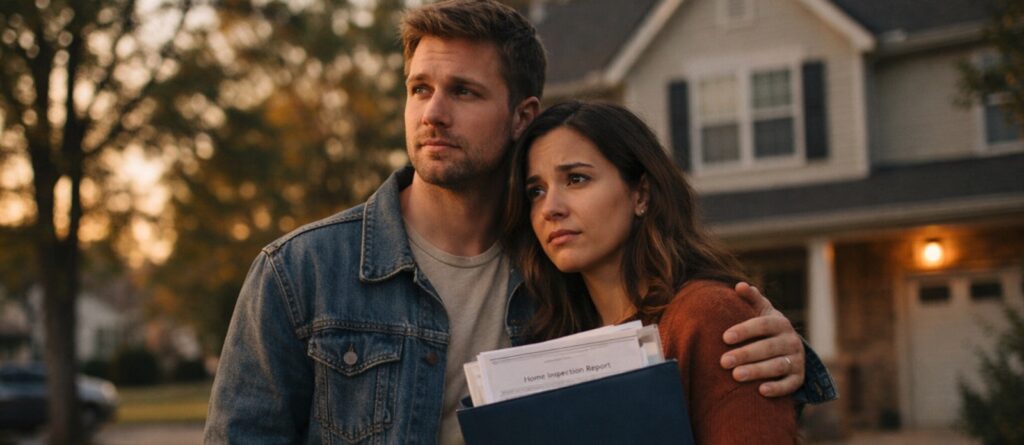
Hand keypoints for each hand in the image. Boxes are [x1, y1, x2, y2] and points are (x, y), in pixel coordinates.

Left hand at [720, 282, 804, 396]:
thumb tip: (739, 285)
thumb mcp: (761, 311)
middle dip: (745, 354)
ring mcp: (797, 360)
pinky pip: (790, 385)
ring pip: (778, 366)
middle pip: (768, 347)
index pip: (763, 325)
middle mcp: (791, 341)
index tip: (725, 338)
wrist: (788, 348)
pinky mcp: (799, 378)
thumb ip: (751, 299)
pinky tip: (760, 391)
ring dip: (757, 371)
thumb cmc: (766, 328)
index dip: (744, 331)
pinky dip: (777, 388)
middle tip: (723, 361)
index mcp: (780, 323)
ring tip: (736, 376)